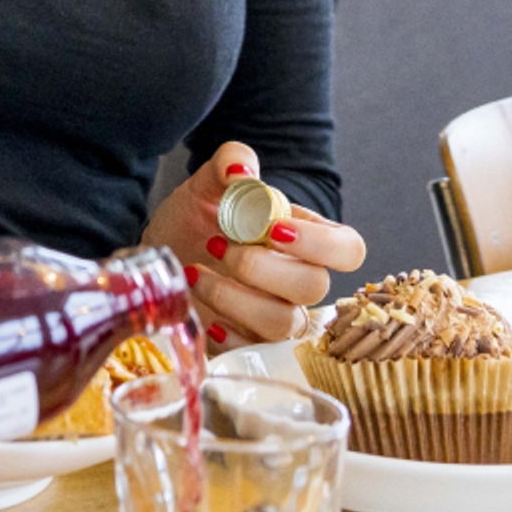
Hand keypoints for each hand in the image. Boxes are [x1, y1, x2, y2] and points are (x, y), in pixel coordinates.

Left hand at [141, 142, 364, 346]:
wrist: (162, 252)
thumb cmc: (196, 218)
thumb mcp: (207, 183)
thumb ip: (230, 161)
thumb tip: (242, 171)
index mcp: (307, 238)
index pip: (349, 249)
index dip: (320, 245)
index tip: (274, 229)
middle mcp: (299, 281)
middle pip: (316, 288)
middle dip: (263, 268)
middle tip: (219, 244)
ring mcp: (276, 315)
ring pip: (282, 323)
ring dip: (234, 297)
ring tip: (195, 272)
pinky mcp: (248, 344)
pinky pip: (251, 350)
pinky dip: (224, 332)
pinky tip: (199, 309)